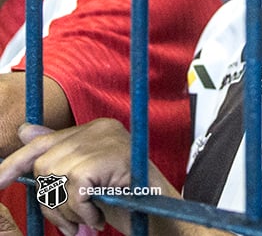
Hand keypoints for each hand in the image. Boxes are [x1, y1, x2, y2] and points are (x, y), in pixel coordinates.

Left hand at [0, 119, 132, 234]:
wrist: (161, 214)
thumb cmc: (125, 199)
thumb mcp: (85, 179)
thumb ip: (59, 155)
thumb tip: (24, 130)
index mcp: (95, 129)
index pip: (42, 142)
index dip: (13, 164)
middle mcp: (102, 128)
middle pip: (44, 164)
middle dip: (51, 200)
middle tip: (72, 220)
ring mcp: (109, 140)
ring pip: (55, 176)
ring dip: (67, 209)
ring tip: (88, 217)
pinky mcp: (113, 157)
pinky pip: (74, 188)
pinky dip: (80, 209)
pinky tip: (96, 216)